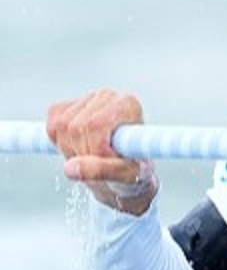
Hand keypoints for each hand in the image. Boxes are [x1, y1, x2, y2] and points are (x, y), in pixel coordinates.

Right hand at [46, 89, 157, 215]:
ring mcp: (85, 99)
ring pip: (60, 126)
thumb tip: (70, 168)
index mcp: (128, 105)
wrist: (125, 164)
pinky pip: (51, 126)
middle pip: (76, 127)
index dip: (94, 149)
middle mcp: (107, 96)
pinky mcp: (66, 107)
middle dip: (82, 153)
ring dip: (70, 150)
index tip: (106, 160)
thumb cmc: (132, 167)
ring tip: (90, 157)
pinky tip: (78, 147)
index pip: (96, 126)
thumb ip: (101, 170)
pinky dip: (58, 143)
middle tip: (97, 164)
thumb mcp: (125, 173)